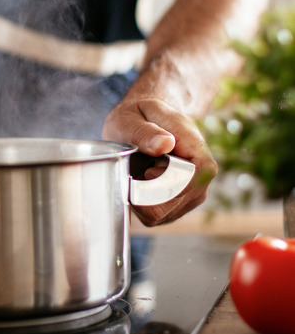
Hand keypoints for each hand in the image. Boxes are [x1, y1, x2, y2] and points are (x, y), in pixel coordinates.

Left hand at [102, 98, 217, 225]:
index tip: (146, 169)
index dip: (160, 182)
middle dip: (143, 191)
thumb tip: (164, 144)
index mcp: (199, 155)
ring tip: (140, 171)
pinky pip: (152, 216)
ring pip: (158, 214)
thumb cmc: (140, 117)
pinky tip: (139, 182)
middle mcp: (201, 181)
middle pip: (169, 205)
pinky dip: (138, 202)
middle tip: (138, 167)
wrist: (145, 121)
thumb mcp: (134, 116)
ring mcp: (190, 197)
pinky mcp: (175, 208)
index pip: (189, 183)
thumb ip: (146, 131)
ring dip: (139, 196)